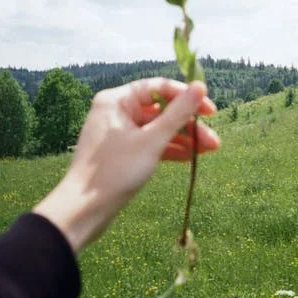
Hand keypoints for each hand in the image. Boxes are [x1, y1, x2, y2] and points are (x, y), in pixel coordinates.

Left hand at [33, 78, 219, 253]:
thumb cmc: (115, 171)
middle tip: (214, 141)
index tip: (211, 111)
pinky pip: (150, 143)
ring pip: (158, 129)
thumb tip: (200, 86)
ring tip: (209, 151)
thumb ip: (178, 113)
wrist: (83, 211)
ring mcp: (119, 133)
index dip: (187, 96)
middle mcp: (116, 112)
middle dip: (189, 124)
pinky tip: (190, 158)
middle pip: (161, 110)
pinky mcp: (122, 152)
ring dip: (183, 138)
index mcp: (117, 100)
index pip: (159, 87)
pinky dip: (169, 149)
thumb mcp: (152, 141)